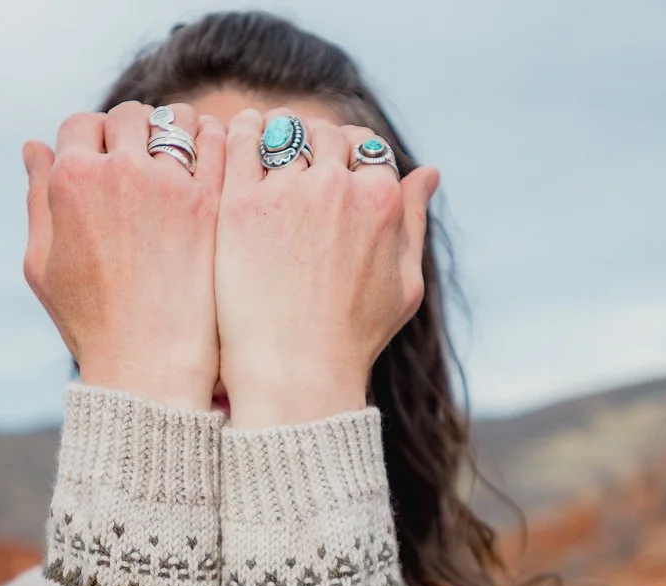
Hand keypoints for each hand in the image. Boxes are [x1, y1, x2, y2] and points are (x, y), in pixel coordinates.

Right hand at [22, 101, 227, 411]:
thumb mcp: (43, 265)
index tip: (102, 156)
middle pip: (128, 116)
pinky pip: (217, 142)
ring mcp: (168, 182)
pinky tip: (215, 164)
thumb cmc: (91, 324)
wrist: (149, 365)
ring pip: (178, 119)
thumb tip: (35, 147)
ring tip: (182, 159)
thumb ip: (37, 199)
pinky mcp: (211, 199)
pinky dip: (215, 143)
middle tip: (144, 157)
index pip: (80, 124)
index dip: (89, 138)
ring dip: (177, 130)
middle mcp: (117, 170)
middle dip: (132, 131)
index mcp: (71, 181)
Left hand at [213, 109, 439, 428]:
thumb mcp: (404, 285)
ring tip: (267, 149)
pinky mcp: (240, 204)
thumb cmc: (353, 338)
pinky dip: (241, 132)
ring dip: (278, 134)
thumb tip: (428, 172)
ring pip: (283, 131)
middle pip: (326, 135)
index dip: (352, 152)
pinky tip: (237, 140)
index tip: (336, 164)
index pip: (367, 146)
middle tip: (298, 159)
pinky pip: (240, 142)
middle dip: (316, 142)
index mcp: (381, 200)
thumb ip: (414, 222)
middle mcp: (337, 186)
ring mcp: (287, 192)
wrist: (295, 374)